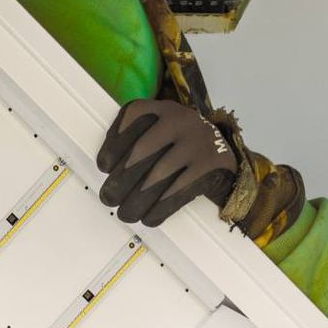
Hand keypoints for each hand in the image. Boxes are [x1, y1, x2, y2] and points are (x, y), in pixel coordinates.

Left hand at [96, 98, 237, 225]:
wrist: (225, 157)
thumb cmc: (181, 149)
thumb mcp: (162, 134)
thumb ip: (138, 142)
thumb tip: (110, 173)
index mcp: (162, 109)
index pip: (132, 117)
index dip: (114, 143)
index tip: (103, 166)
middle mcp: (180, 119)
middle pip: (142, 151)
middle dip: (121, 180)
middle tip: (108, 199)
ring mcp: (197, 141)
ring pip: (159, 175)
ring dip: (138, 200)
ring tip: (126, 214)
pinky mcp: (211, 165)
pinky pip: (180, 190)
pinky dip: (161, 207)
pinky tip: (149, 218)